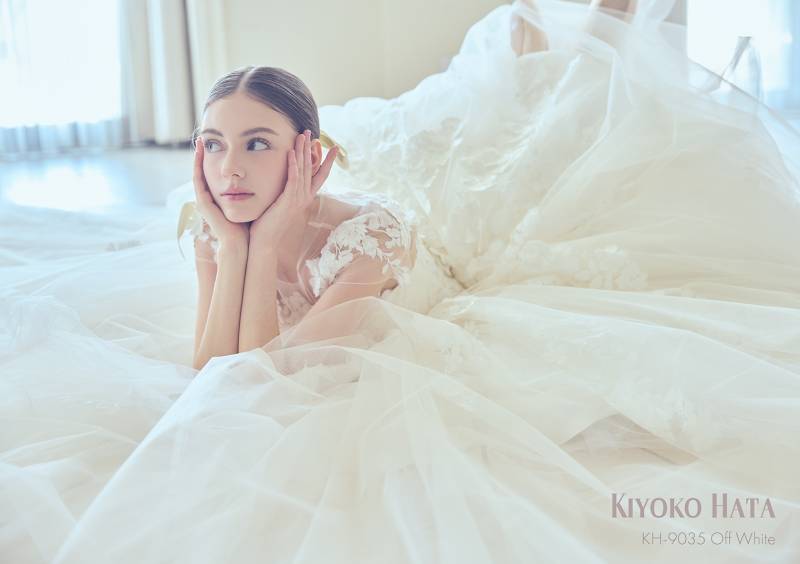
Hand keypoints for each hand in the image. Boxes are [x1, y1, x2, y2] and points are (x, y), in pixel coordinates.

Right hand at [193, 136, 249, 247]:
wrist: (245, 243)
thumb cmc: (253, 225)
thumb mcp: (254, 201)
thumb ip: (255, 189)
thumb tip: (269, 173)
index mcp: (221, 198)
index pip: (216, 174)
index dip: (216, 158)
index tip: (219, 142)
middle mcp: (210, 198)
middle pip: (205, 172)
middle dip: (204, 155)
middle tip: (204, 137)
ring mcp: (204, 201)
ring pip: (198, 174)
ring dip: (198, 157)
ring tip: (199, 140)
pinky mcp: (203, 204)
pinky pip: (198, 181)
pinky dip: (197, 166)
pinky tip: (200, 154)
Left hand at [249, 129, 338, 245]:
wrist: (266, 241)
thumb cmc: (269, 223)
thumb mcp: (281, 204)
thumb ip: (286, 192)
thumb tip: (284, 180)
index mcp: (305, 197)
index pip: (320, 175)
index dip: (327, 161)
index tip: (333, 147)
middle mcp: (305, 197)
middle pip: (312, 168)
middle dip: (312, 149)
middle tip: (311, 132)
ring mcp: (298, 199)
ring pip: (303, 170)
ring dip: (303, 152)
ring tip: (302, 136)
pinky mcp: (288, 200)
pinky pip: (292, 179)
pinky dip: (293, 165)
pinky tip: (292, 152)